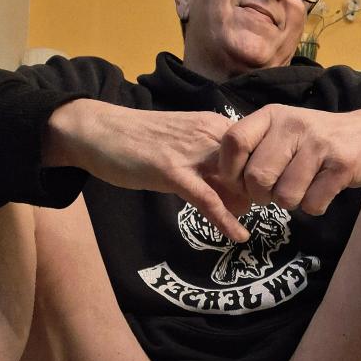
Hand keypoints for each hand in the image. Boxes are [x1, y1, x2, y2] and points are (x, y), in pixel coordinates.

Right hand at [42, 99, 249, 241]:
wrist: (99, 130)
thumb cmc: (141, 139)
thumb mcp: (185, 144)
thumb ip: (212, 165)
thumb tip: (239, 194)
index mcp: (214, 125)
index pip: (256, 151)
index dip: (261, 173)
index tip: (259, 190)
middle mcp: (209, 134)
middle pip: (250, 168)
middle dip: (256, 191)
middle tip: (251, 208)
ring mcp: (191, 153)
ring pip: (234, 182)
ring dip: (246, 205)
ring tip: (247, 222)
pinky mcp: (172, 171)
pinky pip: (207, 199)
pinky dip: (225, 219)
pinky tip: (238, 235)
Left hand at [218, 104, 360, 214]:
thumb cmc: (315, 139)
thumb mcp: (281, 131)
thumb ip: (252, 148)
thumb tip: (224, 180)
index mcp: (271, 115)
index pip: (233, 142)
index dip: (230, 171)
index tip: (241, 182)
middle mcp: (292, 125)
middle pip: (257, 177)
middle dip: (262, 195)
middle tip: (276, 190)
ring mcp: (318, 144)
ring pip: (285, 196)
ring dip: (290, 202)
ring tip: (302, 186)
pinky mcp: (342, 165)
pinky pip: (312, 204)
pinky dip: (314, 206)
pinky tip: (322, 189)